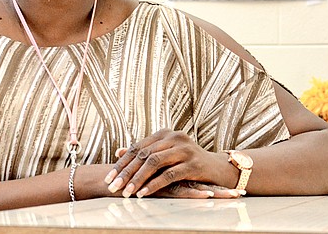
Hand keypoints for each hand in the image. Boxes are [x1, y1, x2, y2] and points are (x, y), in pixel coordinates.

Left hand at [103, 129, 241, 198]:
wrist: (219, 169)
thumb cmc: (189, 162)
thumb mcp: (167, 154)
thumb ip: (146, 152)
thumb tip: (120, 153)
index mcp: (165, 133)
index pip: (138, 147)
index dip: (122, 163)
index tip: (108, 177)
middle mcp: (174, 137)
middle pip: (144, 155)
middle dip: (126, 172)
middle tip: (112, 186)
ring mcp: (185, 149)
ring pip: (154, 163)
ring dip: (138, 179)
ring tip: (126, 192)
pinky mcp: (193, 164)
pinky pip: (169, 175)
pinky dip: (154, 185)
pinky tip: (143, 193)